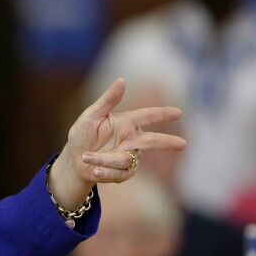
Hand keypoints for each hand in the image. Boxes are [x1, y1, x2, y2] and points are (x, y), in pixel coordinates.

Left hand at [49, 78, 185, 208]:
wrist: (73, 159)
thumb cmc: (83, 134)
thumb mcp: (91, 116)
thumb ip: (107, 100)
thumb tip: (121, 80)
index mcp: (126, 123)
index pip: (146, 116)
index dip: (161, 114)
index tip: (178, 113)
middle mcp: (130, 140)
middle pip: (152, 140)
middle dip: (166, 142)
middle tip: (183, 144)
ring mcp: (128, 157)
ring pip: (124, 160)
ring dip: (104, 160)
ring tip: (86, 156)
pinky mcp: (122, 173)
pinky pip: (119, 174)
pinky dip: (105, 172)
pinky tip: (95, 171)